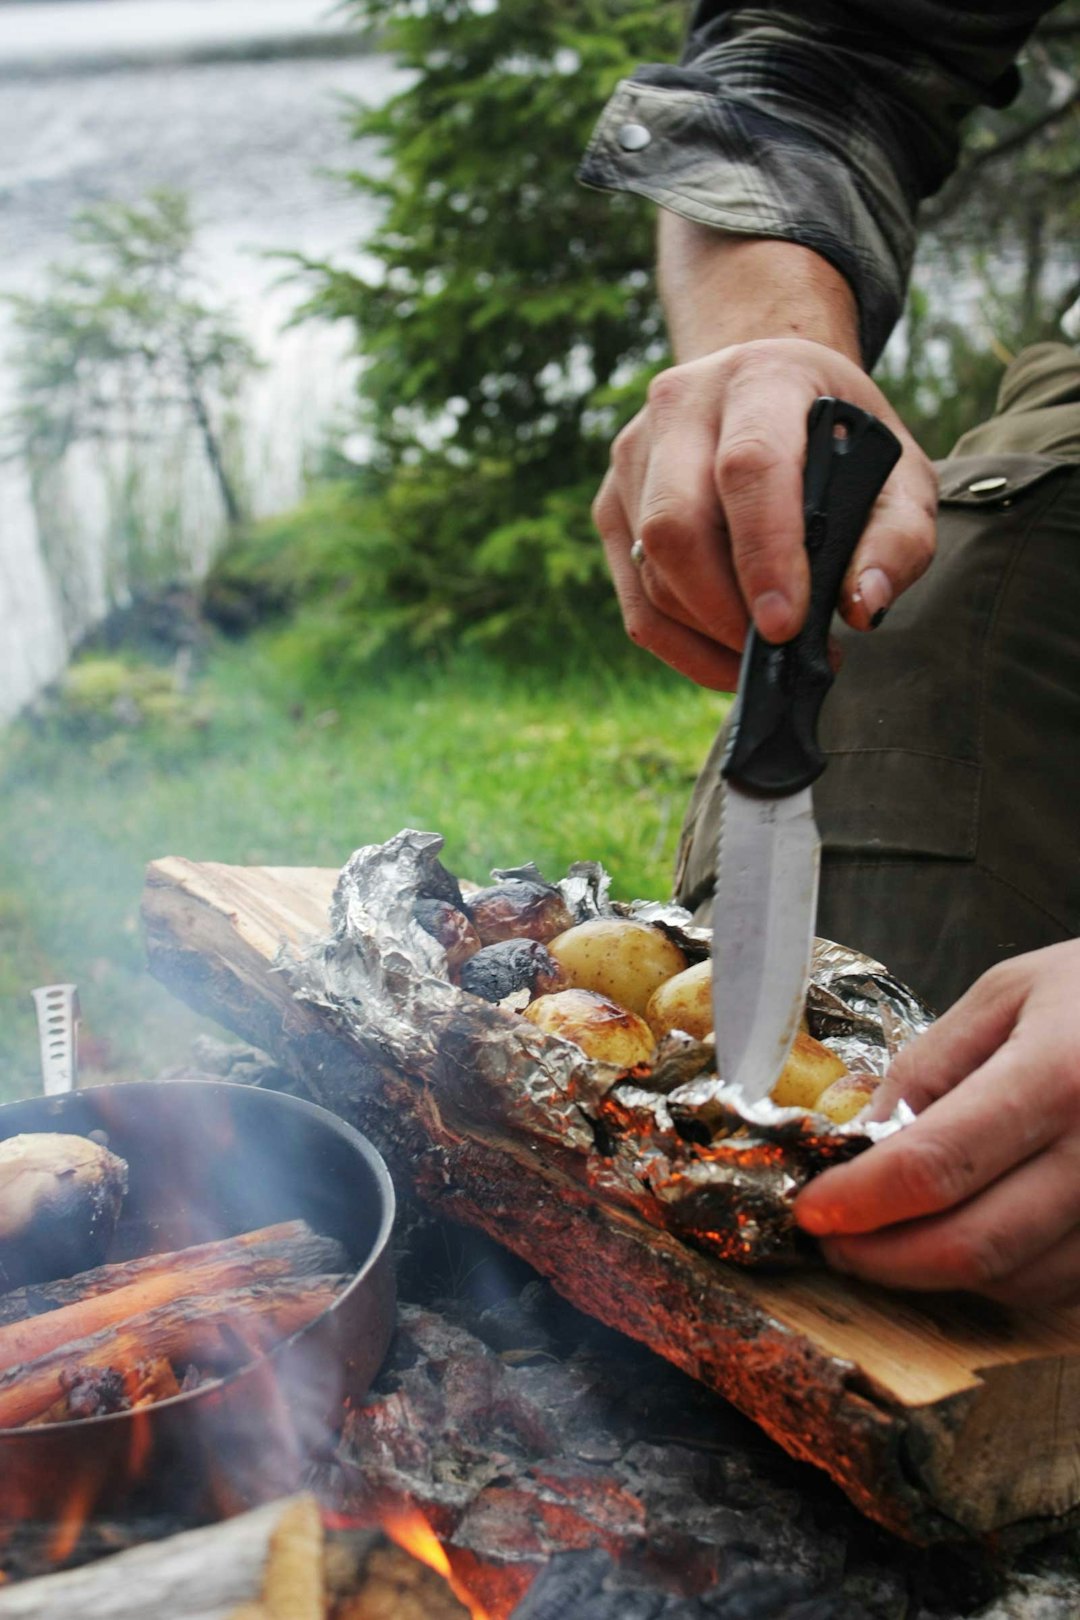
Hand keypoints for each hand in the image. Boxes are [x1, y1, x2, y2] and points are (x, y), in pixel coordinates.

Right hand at [593, 337, 936, 689]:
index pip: (747, 466)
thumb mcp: (898, 472)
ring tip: (766, 656)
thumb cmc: (840, 438)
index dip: (763, 552)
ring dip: (707, 634)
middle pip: (675, 524)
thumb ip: (899, 538)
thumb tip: (864, 605)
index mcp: (759, 377)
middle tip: (779, 651)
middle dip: (724, 609)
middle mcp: (679, 405)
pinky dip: (680, 646)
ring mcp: (633, 456)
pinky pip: (634, 598)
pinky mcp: (611, 504)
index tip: (785, 625)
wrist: (768, 390)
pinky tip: (728, 659)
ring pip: (650, 569)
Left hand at [794, 942, 1079, 1307]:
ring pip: (1016, 1279)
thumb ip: (930, 1066)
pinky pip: (1059, 1285)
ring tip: (887, 1239)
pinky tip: (963, 1235)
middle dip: (882, 1257)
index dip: (860, 1199)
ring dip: (935, 1274)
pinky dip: (997, 1275)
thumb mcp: (1007, 994)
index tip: (811, 1209)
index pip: (936, 1164)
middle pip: (973, 1243)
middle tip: (835, 1242)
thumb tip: (861, 1140)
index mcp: (1061, 1075)